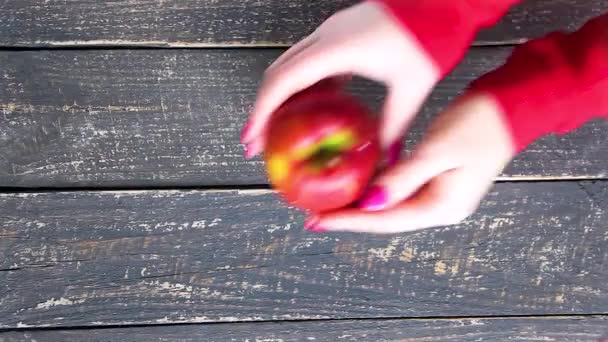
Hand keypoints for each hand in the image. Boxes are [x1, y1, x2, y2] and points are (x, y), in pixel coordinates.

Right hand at [241, 1, 439, 158]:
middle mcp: (325, 37)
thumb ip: (393, 128)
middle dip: (262, 109)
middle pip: (277, 74)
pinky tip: (306, 110)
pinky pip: (307, 61)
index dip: (262, 111)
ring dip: (277, 97)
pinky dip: (298, 87)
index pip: (284, 81)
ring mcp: (330, 32)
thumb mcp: (410, 89)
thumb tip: (383, 162)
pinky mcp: (338, 34)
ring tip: (275, 130)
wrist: (441, 0)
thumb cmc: (429, 37)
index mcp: (336, 49)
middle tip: (256, 141)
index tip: (252, 137)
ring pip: (288, 66)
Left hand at [305, 94, 515, 233]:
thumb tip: (371, 204)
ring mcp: (439, 196)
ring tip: (327, 205)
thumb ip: (403, 178)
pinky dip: (375, 190)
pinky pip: (399, 192)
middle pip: (387, 218)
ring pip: (391, 207)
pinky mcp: (435, 181)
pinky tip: (356, 186)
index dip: (351, 221)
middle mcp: (440, 208)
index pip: (387, 220)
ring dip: (360, 205)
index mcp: (443, 206)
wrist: (508, 108)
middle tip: (314, 217)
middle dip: (351, 217)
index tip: (319, 222)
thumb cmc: (478, 125)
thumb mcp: (438, 150)